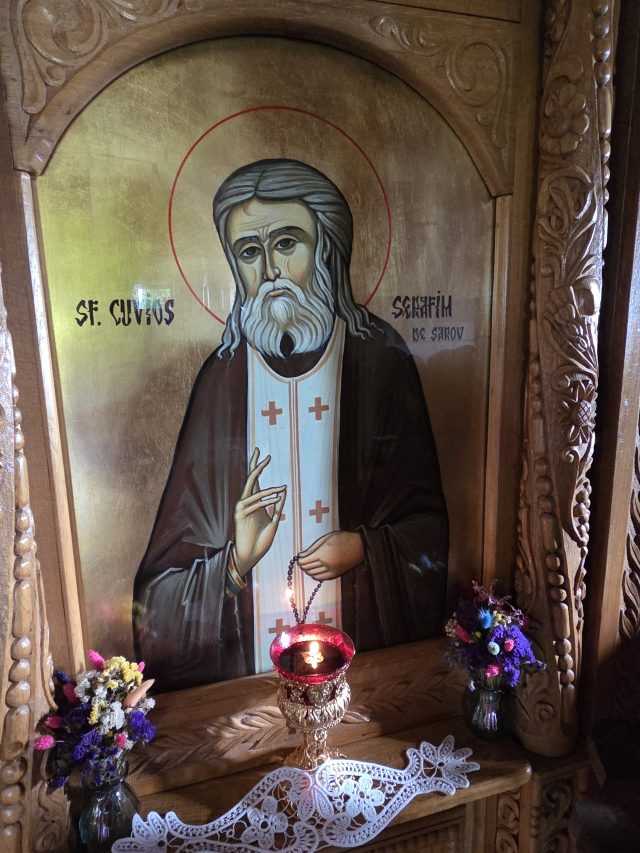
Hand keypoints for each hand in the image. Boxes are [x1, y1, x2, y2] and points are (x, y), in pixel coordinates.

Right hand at [234, 448, 285, 576]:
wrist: (251, 555)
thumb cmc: (261, 540)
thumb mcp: (274, 521)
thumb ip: (278, 506)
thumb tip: (283, 490)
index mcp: (254, 502)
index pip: (255, 481)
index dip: (259, 467)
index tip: (266, 456)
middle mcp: (246, 502)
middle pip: (249, 479)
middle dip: (255, 465)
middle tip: (260, 450)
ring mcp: (241, 508)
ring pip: (254, 491)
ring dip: (269, 490)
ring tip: (282, 488)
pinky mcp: (239, 516)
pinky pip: (253, 504)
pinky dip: (265, 501)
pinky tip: (276, 498)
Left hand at [297, 531, 364, 580]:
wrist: (359, 546)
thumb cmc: (342, 539)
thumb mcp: (325, 539)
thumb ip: (312, 548)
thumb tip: (301, 555)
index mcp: (322, 554)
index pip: (304, 562)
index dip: (300, 561)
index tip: (298, 558)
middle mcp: (325, 564)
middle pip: (308, 568)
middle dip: (303, 565)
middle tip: (302, 561)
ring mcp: (331, 570)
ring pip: (314, 574)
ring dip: (308, 570)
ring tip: (308, 565)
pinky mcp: (336, 574)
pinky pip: (322, 578)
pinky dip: (315, 576)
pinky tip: (315, 571)